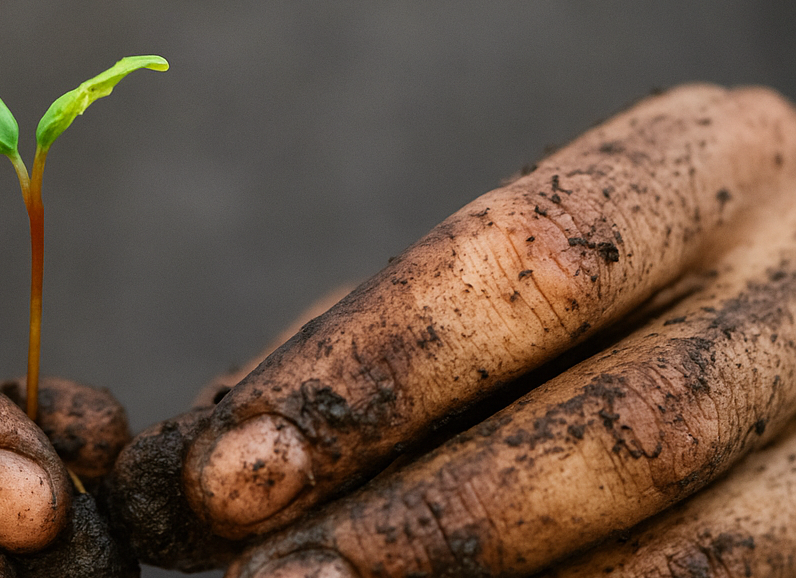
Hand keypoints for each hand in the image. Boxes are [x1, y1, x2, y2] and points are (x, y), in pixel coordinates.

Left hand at [108, 83, 795, 575]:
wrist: (786, 318)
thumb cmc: (600, 294)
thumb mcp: (495, 275)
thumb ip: (359, 356)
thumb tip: (186, 472)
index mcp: (705, 167)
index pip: (524, 263)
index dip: (369, 378)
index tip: (226, 476)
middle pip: (624, 427)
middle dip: (429, 524)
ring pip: (689, 546)